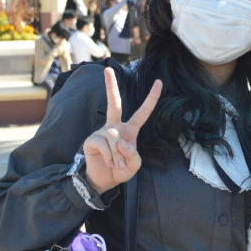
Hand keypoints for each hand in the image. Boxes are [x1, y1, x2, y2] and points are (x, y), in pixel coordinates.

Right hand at [84, 68, 161, 193]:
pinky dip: (110, 157)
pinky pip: (104, 145)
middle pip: (114, 104)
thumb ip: (133, 154)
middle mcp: (115, 127)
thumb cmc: (120, 170)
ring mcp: (102, 132)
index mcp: (130, 130)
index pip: (142, 112)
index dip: (151, 98)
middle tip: (108, 69)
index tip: (159, 82)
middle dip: (111, 87)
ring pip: (114, 137)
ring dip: (118, 155)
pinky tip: (108, 162)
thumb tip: (120, 141)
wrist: (104, 181)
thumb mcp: (134, 165)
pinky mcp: (92, 140)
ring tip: (116, 165)